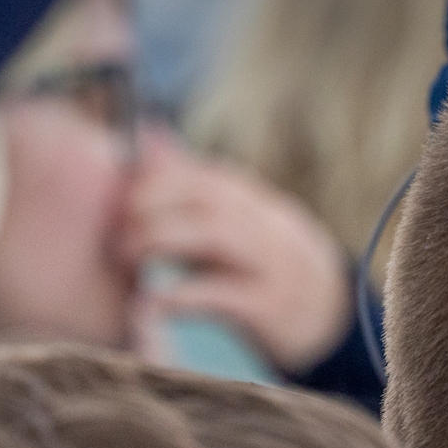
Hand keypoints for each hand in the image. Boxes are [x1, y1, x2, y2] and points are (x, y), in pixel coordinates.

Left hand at [125, 131, 353, 373]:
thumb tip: (147, 132)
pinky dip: (183, 294)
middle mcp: (265, 223)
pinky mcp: (273, 305)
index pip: (201, 173)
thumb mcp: (235, 219)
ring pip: (217, 233)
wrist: (330, 316)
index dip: (155, 179)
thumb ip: (191, 182)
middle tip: (117, 230)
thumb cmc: (263, 265)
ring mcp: (273, 262)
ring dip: (163, 239)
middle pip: (207, 195)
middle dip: (153, 205)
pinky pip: (225, 293)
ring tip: (128, 257)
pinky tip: (152, 300)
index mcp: (252, 200)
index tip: (118, 197)